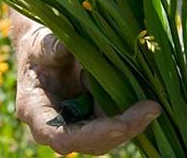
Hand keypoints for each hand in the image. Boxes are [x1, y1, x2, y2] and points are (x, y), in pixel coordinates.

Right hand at [15, 24, 161, 155]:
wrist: (41, 49)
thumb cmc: (37, 47)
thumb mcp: (41, 43)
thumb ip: (54, 46)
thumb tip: (74, 44)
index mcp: (34, 111)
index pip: (62, 137)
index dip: (92, 135)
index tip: (119, 125)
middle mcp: (56, 125)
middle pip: (91, 142)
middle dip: (123, 129)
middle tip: (150, 110)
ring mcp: (76, 124)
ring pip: (107, 134)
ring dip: (131, 122)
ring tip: (151, 105)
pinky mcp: (91, 117)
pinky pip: (113, 119)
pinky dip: (130, 111)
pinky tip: (147, 101)